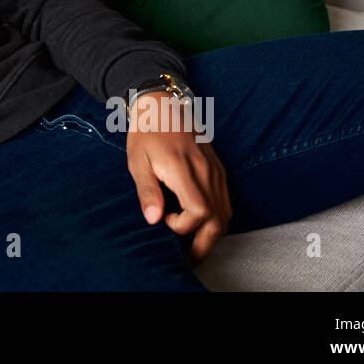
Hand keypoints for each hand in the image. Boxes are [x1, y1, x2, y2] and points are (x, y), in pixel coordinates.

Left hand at [125, 91, 231, 265]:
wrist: (163, 105)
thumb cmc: (146, 133)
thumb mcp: (137, 161)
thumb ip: (147, 191)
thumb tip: (153, 220)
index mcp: (184, 169)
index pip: (200, 211)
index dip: (184, 226)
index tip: (166, 219)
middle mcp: (206, 171)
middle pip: (219, 219)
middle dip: (205, 244)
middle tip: (188, 258)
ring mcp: (216, 171)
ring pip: (226, 213)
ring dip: (212, 233)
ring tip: (194, 245)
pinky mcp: (219, 170)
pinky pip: (226, 201)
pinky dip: (217, 218)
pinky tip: (201, 223)